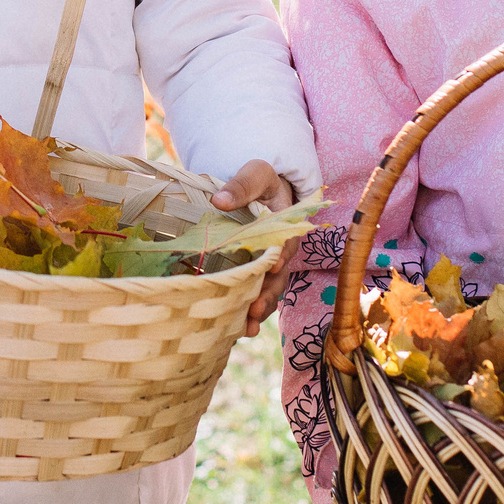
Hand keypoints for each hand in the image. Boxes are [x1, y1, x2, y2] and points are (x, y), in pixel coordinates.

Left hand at [210, 160, 299, 337]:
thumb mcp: (257, 173)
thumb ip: (242, 185)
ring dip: (259, 310)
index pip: (285, 246)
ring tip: (247, 328)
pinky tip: (237, 329)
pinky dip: (247, 311)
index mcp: (286, 228)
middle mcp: (280, 252)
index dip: (280, 259)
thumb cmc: (260, 179)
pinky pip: (254, 294)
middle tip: (256, 308)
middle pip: (278, 277)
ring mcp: (267, 265)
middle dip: (269, 294)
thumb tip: (218, 200)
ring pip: (268, 291)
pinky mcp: (253, 273)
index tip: (271, 270)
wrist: (258, 189)